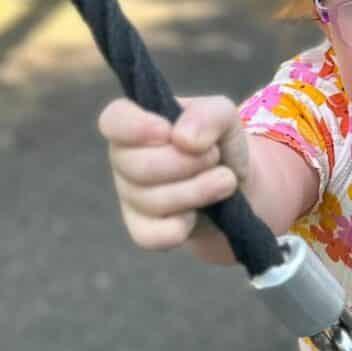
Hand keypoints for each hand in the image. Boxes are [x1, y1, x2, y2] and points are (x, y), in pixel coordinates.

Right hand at [98, 94, 252, 249]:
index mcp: (135, 124)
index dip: (135, 127)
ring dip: (198, 190)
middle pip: (138, 166)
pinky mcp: (143, 230)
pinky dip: (183, 226)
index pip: (113, 120)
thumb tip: (184, 139)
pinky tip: (199, 213)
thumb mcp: (224, 116)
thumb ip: (208, 115)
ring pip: (152, 201)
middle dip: (186, 163)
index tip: (167, 132)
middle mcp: (124, 160)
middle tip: (214, 157)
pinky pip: (152, 236)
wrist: (238, 187)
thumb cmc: (219, 144)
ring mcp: (130, 197)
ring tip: (223, 180)